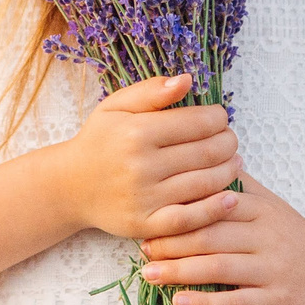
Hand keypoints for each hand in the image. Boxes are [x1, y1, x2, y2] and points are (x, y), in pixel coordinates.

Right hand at [47, 74, 243, 242]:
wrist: (70, 186)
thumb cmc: (100, 141)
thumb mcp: (116, 106)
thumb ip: (152, 91)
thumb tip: (188, 80)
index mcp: (136, 131)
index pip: (198, 122)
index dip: (219, 119)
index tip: (220, 118)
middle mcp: (141, 165)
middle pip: (207, 152)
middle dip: (228, 143)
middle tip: (230, 140)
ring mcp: (144, 198)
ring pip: (205, 183)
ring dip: (229, 171)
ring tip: (234, 162)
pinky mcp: (146, 224)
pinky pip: (191, 219)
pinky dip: (216, 208)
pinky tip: (231, 197)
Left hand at [136, 171, 304, 304]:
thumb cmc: (300, 241)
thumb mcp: (274, 207)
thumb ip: (240, 188)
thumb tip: (205, 159)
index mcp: (261, 209)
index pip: (213, 204)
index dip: (178, 209)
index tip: (148, 213)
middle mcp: (267, 236)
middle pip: (210, 235)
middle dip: (171, 241)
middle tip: (141, 246)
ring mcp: (273, 269)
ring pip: (218, 267)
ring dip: (178, 271)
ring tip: (148, 274)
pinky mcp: (278, 301)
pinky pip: (236, 301)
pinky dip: (205, 303)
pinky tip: (179, 302)